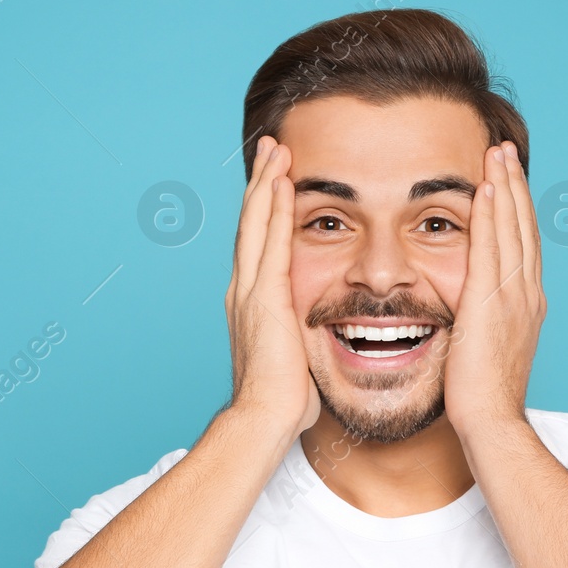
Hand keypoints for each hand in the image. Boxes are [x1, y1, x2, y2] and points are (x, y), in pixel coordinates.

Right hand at [224, 135, 320, 440]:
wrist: (264, 421)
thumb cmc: (283, 402)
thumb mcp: (295, 359)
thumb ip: (302, 339)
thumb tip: (323, 340)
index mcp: (252, 304)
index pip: (259, 246)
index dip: (265, 210)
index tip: (275, 180)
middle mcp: (244, 290)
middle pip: (252, 224)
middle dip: (261, 184)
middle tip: (271, 147)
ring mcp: (250, 292)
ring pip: (257, 224)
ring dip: (267, 184)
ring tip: (276, 150)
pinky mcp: (265, 298)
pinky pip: (271, 243)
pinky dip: (274, 211)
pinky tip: (282, 184)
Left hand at [443, 141, 545, 438]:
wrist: (492, 422)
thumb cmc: (484, 399)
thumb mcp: (489, 350)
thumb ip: (485, 323)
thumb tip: (471, 314)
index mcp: (527, 304)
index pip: (522, 245)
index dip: (516, 209)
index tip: (506, 180)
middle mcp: (527, 294)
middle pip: (522, 227)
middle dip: (513, 186)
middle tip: (504, 151)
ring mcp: (513, 296)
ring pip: (510, 229)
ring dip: (503, 187)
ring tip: (496, 154)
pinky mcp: (491, 302)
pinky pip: (490, 248)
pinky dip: (490, 215)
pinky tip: (484, 188)